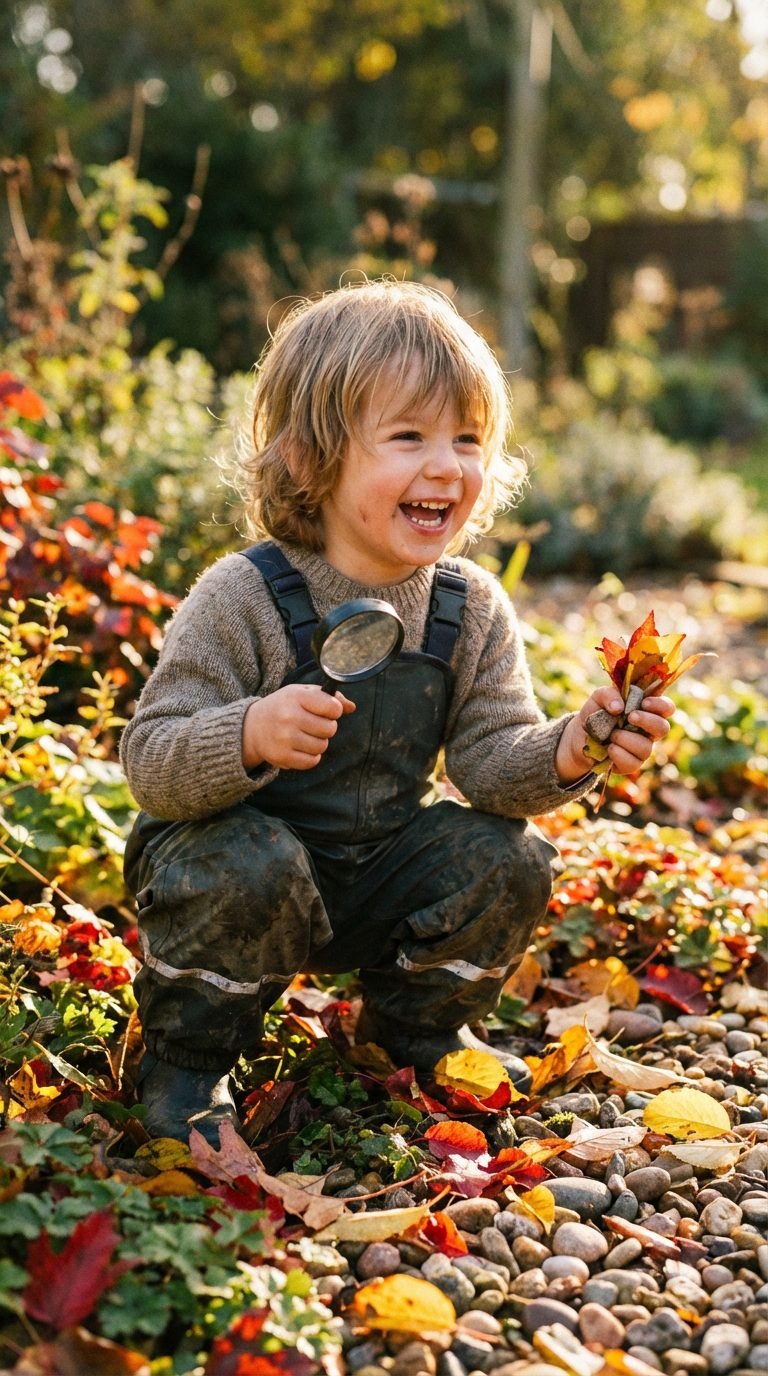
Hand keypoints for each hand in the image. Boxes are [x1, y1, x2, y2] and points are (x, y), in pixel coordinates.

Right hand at [243, 683, 355, 770]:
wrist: (251, 727)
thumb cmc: (283, 707)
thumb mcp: (302, 694)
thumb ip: (328, 697)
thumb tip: (351, 707)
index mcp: (296, 697)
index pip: (333, 707)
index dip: (334, 711)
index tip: (325, 711)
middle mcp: (289, 717)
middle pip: (330, 729)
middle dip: (326, 728)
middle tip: (313, 725)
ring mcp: (285, 738)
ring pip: (322, 746)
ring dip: (318, 743)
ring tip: (305, 736)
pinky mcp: (282, 757)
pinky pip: (312, 761)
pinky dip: (311, 756)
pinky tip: (301, 747)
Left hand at [555, 684, 674, 783]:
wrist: (579, 736)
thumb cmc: (595, 713)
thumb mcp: (598, 697)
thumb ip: (608, 694)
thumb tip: (618, 707)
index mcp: (646, 711)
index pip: (666, 708)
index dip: (661, 705)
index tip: (644, 703)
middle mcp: (647, 730)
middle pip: (663, 728)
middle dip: (647, 721)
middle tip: (630, 717)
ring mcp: (641, 748)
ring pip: (646, 748)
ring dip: (626, 739)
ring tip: (612, 734)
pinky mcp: (630, 763)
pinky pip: (632, 763)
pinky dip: (619, 754)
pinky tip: (609, 748)